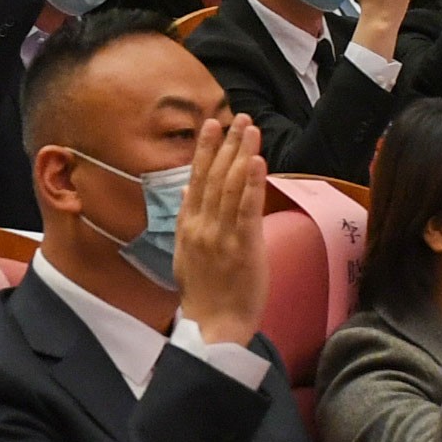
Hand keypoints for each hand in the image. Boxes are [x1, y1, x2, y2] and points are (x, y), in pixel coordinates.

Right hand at [171, 108, 266, 349]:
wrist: (213, 324)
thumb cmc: (204, 292)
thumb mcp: (185, 252)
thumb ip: (187, 218)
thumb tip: (188, 189)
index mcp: (188, 226)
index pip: (196, 179)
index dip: (204, 150)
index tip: (212, 124)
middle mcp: (202, 226)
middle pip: (214, 176)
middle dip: (226, 144)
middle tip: (238, 117)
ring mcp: (221, 235)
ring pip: (230, 187)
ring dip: (241, 154)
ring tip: (251, 129)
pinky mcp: (242, 247)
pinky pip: (246, 209)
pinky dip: (251, 183)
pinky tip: (256, 161)